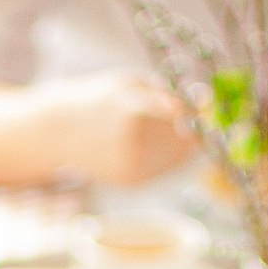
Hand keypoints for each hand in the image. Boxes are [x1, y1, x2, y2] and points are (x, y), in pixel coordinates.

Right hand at [44, 73, 194, 187]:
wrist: (59, 132)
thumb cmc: (99, 101)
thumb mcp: (131, 85)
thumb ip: (168, 93)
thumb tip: (208, 100)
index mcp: (136, 114)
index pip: (188, 119)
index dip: (201, 114)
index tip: (205, 107)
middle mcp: (134, 145)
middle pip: (186, 143)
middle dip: (192, 131)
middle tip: (186, 118)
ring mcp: (132, 168)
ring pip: (178, 160)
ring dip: (180, 146)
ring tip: (160, 129)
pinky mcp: (130, 183)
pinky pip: (164, 172)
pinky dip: (166, 159)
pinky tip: (149, 144)